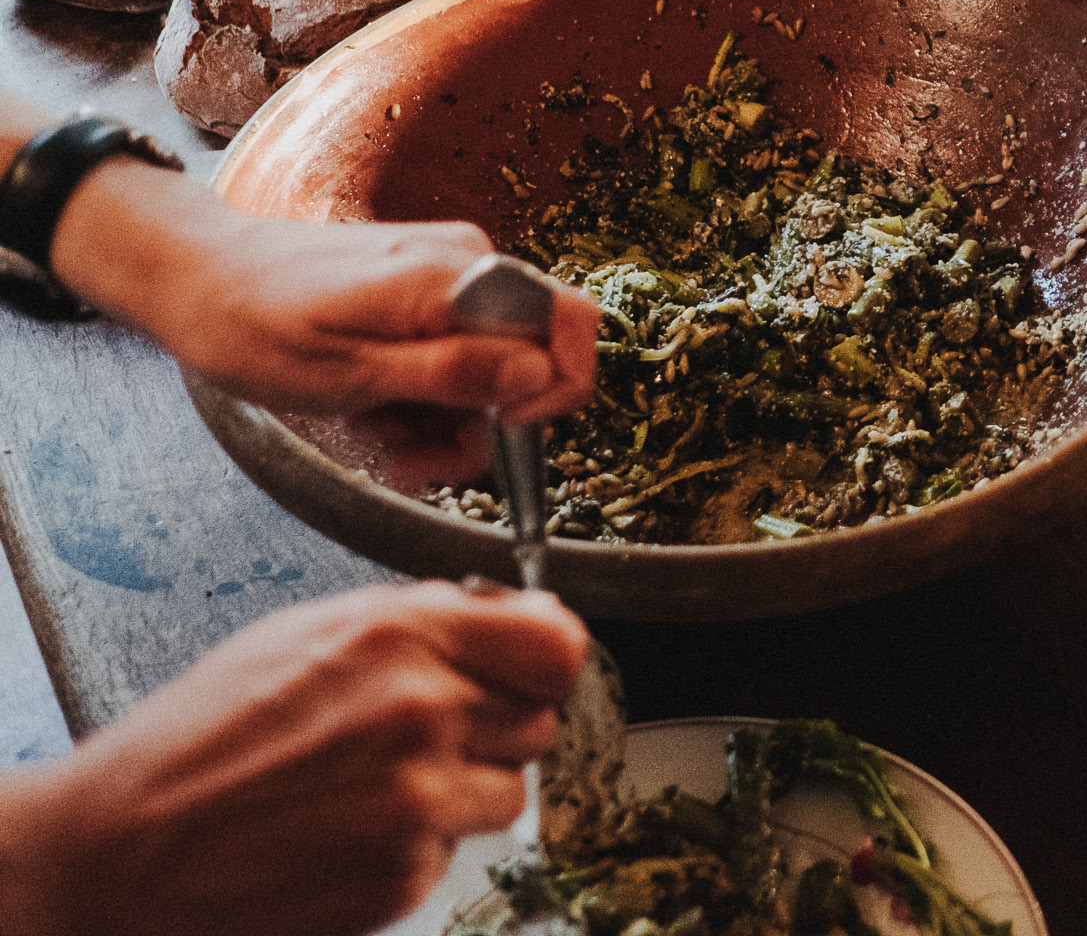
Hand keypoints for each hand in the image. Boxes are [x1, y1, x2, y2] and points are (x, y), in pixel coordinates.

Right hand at [0, 581, 588, 935]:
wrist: (120, 850)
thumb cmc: (201, 738)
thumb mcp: (309, 633)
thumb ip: (422, 622)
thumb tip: (515, 618)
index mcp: (403, 635)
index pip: (558, 645)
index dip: (545, 661)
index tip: (528, 670)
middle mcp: (424, 712)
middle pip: (538, 720)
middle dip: (492, 726)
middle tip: (417, 737)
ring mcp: (419, 800)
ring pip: (507, 791)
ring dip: (460, 791)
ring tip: (370, 787)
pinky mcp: (404, 875)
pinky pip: (452, 850)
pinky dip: (412, 845)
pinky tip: (344, 832)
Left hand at [52, 161, 599, 483]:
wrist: (197, 275)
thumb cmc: (255, 327)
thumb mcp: (351, 376)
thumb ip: (452, 374)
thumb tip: (540, 376)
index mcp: (454, 277)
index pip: (568, 324)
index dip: (557, 390)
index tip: (504, 433)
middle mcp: (468, 260)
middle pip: (531, 353)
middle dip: (485, 422)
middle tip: (418, 463)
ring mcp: (450, 267)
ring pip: (494, 361)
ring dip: (448, 415)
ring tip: (380, 437)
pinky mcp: (428, 280)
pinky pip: (460, 345)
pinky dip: (428, 389)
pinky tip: (377, 408)